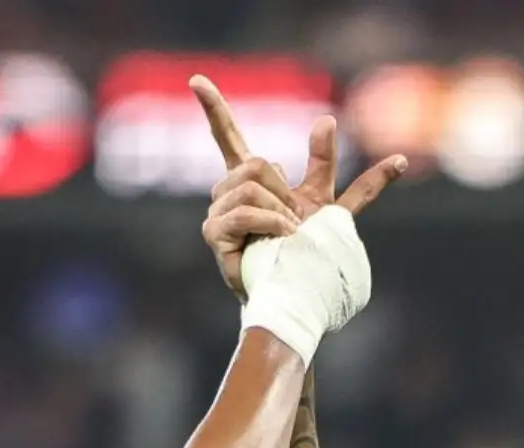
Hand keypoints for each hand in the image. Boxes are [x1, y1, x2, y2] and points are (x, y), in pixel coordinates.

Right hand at [192, 75, 404, 300]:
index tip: (197, 80)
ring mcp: (217, 212)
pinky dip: (272, 224)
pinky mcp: (214, 233)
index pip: (227, 137)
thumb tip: (327, 118)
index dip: (214, 109)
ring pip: (252, 184)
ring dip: (280, 210)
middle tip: (292, 223)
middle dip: (283, 190)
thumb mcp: (324, 202)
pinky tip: (280, 240)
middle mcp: (227, 192)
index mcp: (248, 180)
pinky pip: (247, 210)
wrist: (297, 292)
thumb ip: (325, 164)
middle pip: (256, 162)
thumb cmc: (306, 253)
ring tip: (286, 236)